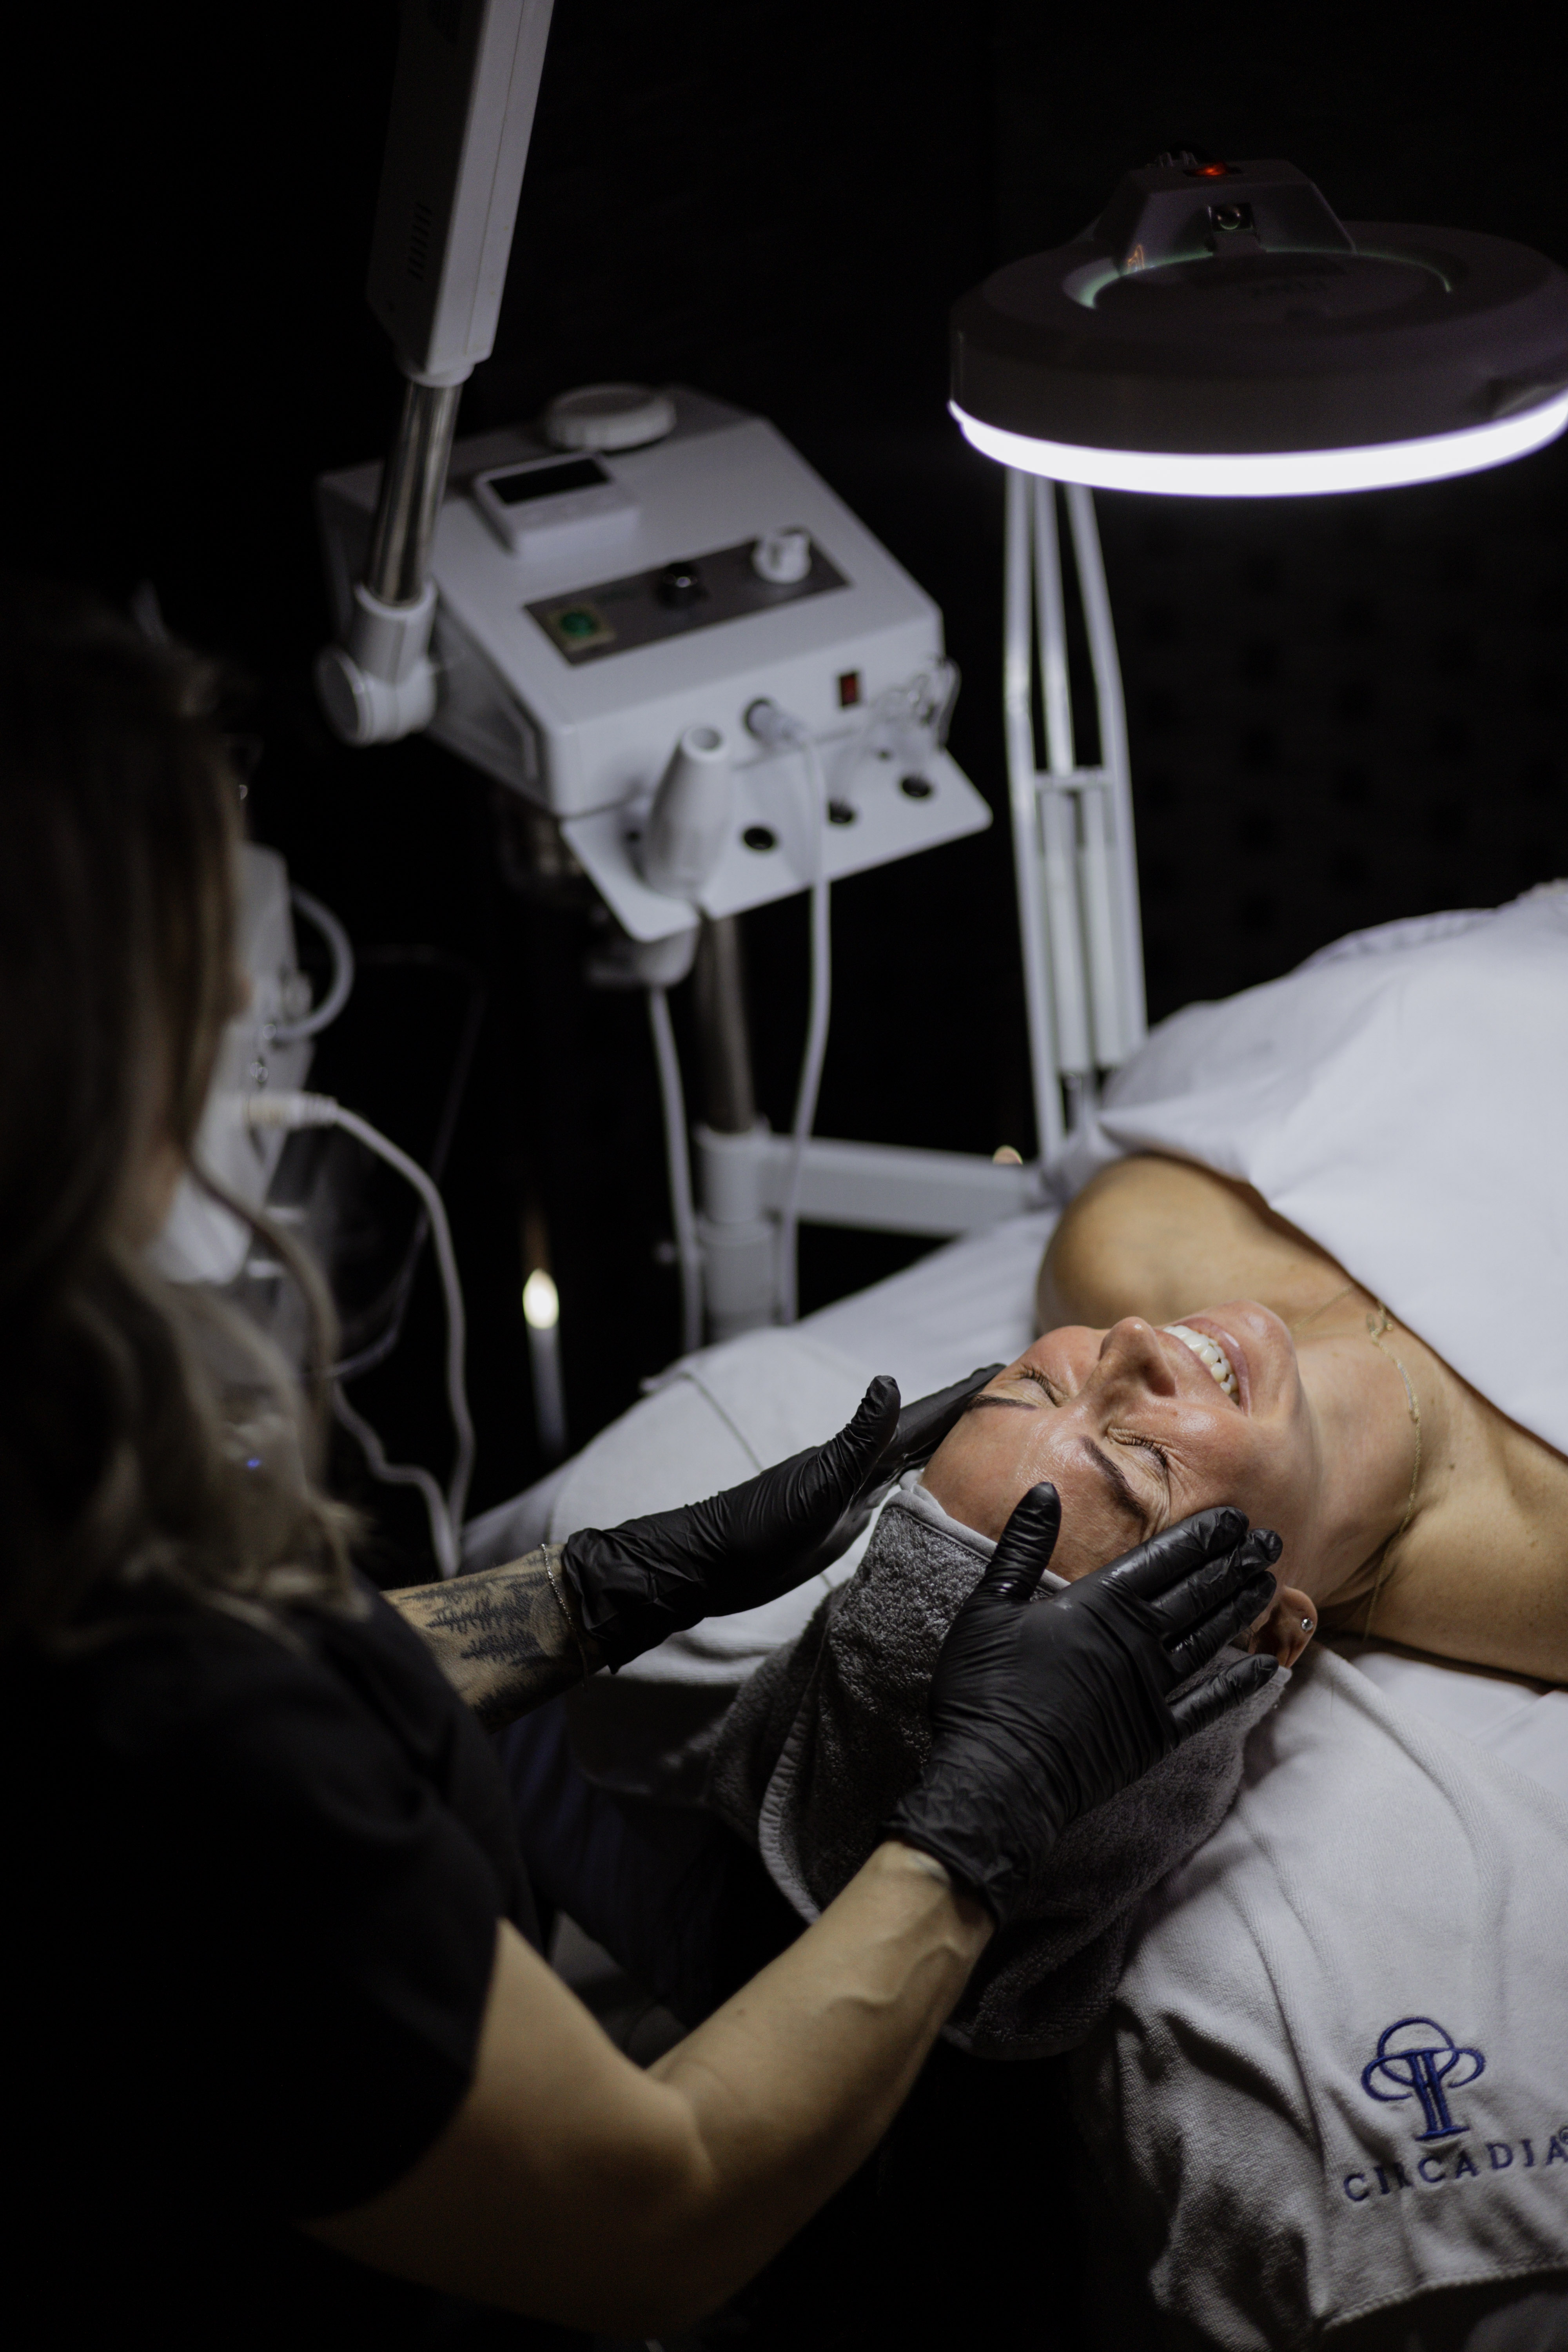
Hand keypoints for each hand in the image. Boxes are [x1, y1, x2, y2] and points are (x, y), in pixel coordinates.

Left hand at [561, 1367, 1001, 1668]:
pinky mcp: (845, 1517)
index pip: (925, 1415)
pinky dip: (922, 1478)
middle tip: (1007, 1390)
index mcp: (860, 1453)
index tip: (1003, 1365)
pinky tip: (930, 1480)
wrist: (711, 1565)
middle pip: (924, 1430)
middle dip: (965, 1410)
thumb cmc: (759, 1528)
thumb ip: (856, 1439)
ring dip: (947, 1441)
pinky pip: (896, 1490)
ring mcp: (853, 1490)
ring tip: (983, 1426)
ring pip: (912, 1458)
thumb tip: (889, 1381)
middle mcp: (861, 1465)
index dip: (964, 1393)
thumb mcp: (815, 1485)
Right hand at [884, 1491, 1281, 1922]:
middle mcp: (1137, 1640)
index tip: (1235, 1517)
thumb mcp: (990, 1605)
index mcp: (1099, 1604)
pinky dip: (1240, 1686)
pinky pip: (1209, 1705)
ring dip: (1241, 1609)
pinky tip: (1268, 1667)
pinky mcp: (1156, 1734)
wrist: (999, 1777)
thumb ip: (1022, 1545)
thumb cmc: (985, 1688)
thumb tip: (1043, 1490)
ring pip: (1210, 1637)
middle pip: (1197, 1592)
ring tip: (1271, 1583)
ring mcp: (1153, 1688)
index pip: (1163, 1558)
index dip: (1201, 1536)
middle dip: (1234, 1563)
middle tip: (1271, 1541)